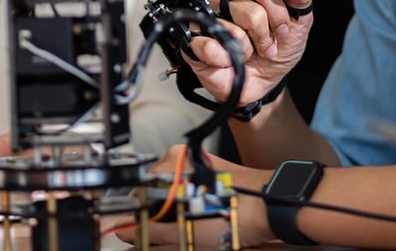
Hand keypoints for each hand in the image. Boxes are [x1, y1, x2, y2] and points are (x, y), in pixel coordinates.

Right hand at [112, 145, 271, 247]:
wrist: (270, 204)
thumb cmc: (235, 212)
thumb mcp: (188, 230)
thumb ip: (152, 230)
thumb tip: (126, 230)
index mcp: (171, 165)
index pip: (137, 194)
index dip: (137, 220)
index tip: (138, 237)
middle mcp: (180, 158)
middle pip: (152, 193)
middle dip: (155, 218)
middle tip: (166, 238)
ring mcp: (193, 163)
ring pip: (168, 192)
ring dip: (170, 214)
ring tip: (187, 230)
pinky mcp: (205, 170)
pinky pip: (183, 189)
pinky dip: (183, 206)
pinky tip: (196, 219)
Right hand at [186, 0, 313, 105]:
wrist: (265, 82)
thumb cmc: (278, 48)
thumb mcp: (300, 22)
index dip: (277, 11)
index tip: (282, 28)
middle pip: (251, 12)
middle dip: (265, 36)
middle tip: (265, 45)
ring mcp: (207, 18)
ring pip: (233, 31)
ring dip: (247, 50)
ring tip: (247, 52)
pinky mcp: (194, 41)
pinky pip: (210, 46)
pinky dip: (226, 59)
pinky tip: (229, 60)